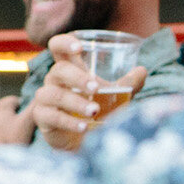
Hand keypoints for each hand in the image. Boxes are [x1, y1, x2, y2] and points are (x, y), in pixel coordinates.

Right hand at [31, 33, 146, 150]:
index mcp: (69, 68)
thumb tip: (141, 70)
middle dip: (78, 78)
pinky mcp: (42, 118)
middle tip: (97, 88)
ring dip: (76, 102)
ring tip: (95, 111)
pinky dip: (69, 122)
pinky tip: (85, 127)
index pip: (57, 47)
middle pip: (58, 70)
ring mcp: (45, 99)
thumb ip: (129, 84)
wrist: (85, 140)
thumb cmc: (99, 111)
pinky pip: (52, 117)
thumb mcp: (116, 95)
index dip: (64, 42)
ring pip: (53, 94)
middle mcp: (54, 80)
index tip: (79, 47)